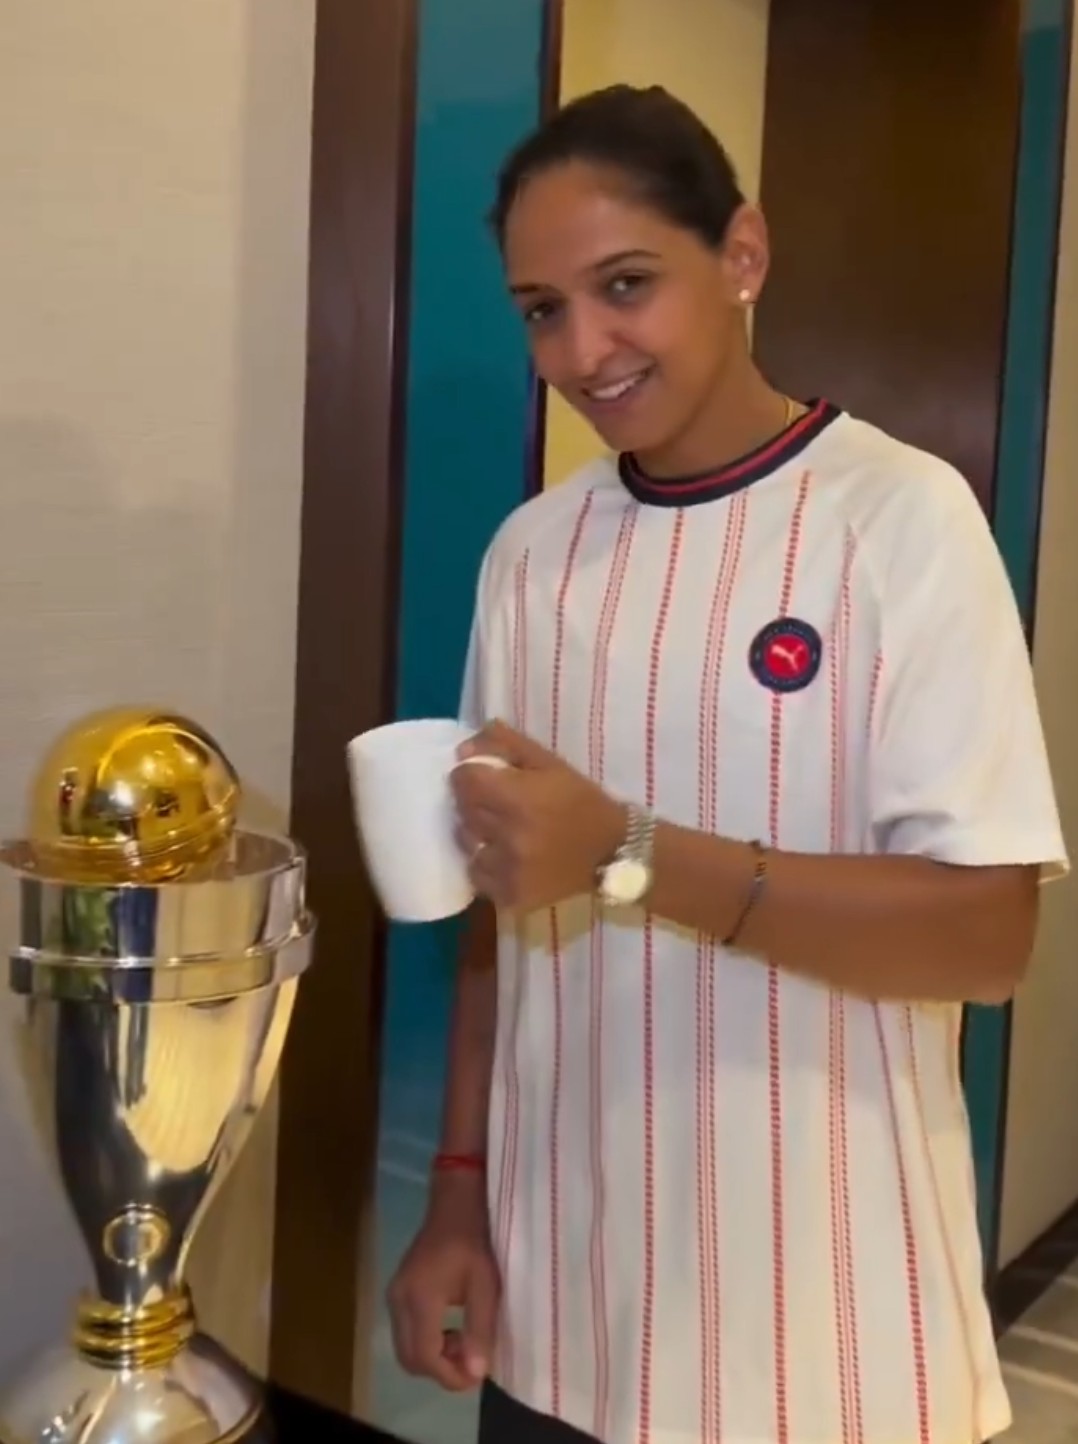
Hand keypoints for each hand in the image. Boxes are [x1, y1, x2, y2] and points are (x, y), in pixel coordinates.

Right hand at [387, 1173, 499, 1391]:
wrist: (454, 1204)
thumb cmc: (474, 1242)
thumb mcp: (485, 1286)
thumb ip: (479, 1330)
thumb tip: (475, 1373)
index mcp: (420, 1299)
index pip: (425, 1356)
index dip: (448, 1376)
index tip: (476, 1377)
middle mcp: (399, 1301)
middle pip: (409, 1359)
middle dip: (440, 1370)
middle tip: (471, 1362)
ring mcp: (394, 1295)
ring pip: (404, 1348)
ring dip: (432, 1358)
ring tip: (464, 1344)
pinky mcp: (397, 1291)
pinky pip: (405, 1332)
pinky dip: (425, 1342)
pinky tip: (450, 1329)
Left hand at [451, 720, 624, 911]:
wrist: (613, 851)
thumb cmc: (581, 801)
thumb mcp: (550, 762)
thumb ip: (505, 745)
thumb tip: (462, 750)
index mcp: (519, 798)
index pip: (464, 780)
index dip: (469, 774)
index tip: (483, 777)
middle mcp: (509, 836)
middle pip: (463, 810)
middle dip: (473, 801)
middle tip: (494, 802)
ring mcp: (508, 870)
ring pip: (466, 843)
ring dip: (476, 833)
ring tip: (498, 830)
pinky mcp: (510, 895)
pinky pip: (477, 875)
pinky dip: (485, 864)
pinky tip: (505, 857)